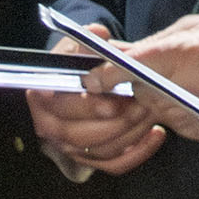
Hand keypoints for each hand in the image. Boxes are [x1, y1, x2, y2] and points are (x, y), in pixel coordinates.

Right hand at [24, 24, 166, 175]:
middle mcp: (50, 123)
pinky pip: (114, 164)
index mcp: (43, 94)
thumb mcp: (90, 44)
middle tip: (139, 107)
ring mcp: (70, 144)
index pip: (58, 106)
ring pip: (98, 150)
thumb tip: (97, 34)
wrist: (106, 78)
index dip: (86, 106)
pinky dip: (138, 152)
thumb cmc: (94, 60)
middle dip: (113, 123)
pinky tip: (155, 132)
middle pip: (76, 136)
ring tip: (148, 112)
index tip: (112, 105)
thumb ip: (92, 39)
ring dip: (128, 134)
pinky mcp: (92, 157)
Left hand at [115, 11, 198, 139]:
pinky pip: (175, 126)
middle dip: (134, 88)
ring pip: (155, 113)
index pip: (132, 68)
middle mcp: (190, 86)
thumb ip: (149, 45)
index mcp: (183, 52)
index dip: (106, 76)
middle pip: (139, 95)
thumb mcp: (186, 29)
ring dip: (154, 102)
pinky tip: (191, 98)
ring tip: (177, 85)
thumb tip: (113, 53)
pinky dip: (174, 115)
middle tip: (144, 77)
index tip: (91, 81)